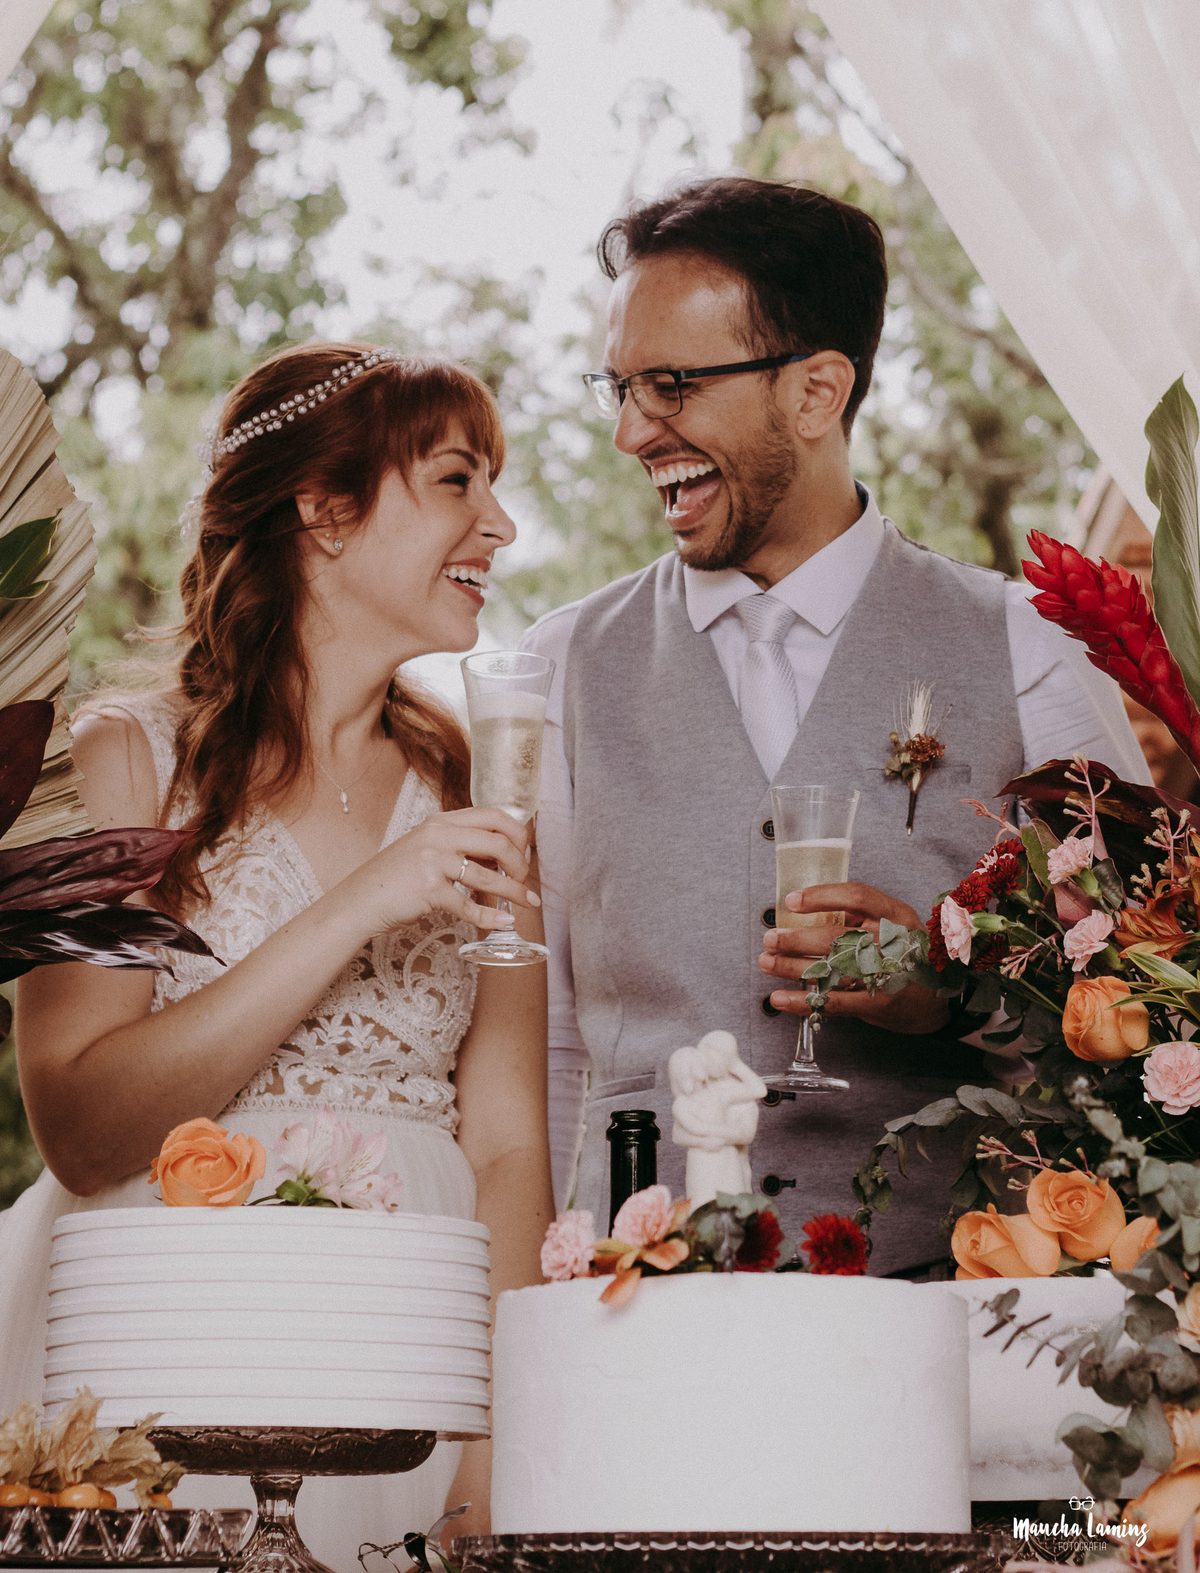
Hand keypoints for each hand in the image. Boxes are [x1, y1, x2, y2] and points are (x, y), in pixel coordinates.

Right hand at [342, 807, 537, 936]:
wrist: (361, 899)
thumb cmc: (397, 877)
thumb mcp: (427, 847)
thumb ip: (459, 844)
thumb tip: (501, 855)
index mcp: (441, 821)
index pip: (493, 815)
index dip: (517, 834)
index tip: (523, 853)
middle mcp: (438, 836)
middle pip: (498, 842)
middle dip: (521, 863)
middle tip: (524, 879)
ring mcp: (432, 861)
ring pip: (488, 876)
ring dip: (514, 892)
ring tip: (528, 902)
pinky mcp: (428, 890)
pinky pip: (469, 905)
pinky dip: (490, 917)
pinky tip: (503, 922)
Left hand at [757, 880, 948, 1034]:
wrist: (942, 999)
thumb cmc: (909, 956)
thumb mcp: (896, 926)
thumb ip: (861, 918)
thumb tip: (805, 912)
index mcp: (896, 914)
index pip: (857, 896)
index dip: (821, 896)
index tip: (791, 901)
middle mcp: (894, 940)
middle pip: (838, 935)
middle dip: (797, 938)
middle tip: (771, 938)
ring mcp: (889, 973)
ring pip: (832, 968)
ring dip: (793, 967)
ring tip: (767, 962)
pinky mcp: (880, 1003)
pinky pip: (835, 1002)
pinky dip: (804, 1000)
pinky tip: (780, 998)